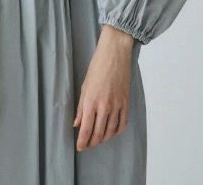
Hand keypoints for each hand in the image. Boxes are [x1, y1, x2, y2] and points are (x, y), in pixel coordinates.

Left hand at [73, 25, 134, 150]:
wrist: (115, 54)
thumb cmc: (97, 67)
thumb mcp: (84, 86)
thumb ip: (80, 107)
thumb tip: (77, 123)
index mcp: (90, 101)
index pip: (86, 129)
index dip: (82, 141)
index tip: (80, 147)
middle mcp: (104, 106)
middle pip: (98, 133)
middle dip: (92, 142)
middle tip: (87, 145)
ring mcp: (116, 105)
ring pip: (110, 131)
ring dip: (103, 139)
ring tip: (98, 140)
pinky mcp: (126, 102)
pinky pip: (122, 123)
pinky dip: (116, 132)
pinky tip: (111, 133)